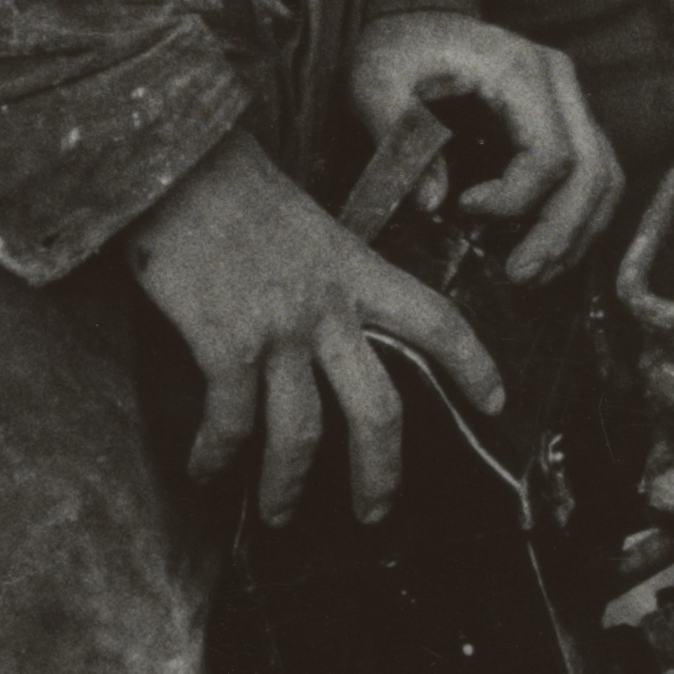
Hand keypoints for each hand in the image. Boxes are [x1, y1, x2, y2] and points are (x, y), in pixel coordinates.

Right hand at [120, 120, 505, 522]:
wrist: (175, 161)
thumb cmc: (232, 186)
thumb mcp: (306, 224)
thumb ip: (328, 274)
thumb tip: (329, 324)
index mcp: (356, 270)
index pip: (436, 320)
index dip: (473, 365)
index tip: (497, 403)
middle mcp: (328, 306)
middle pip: (377, 407)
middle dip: (379, 471)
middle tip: (375, 512)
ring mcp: (278, 329)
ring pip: (302, 432)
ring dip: (288, 484)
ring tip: (278, 512)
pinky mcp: (225, 344)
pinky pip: (231, 421)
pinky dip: (216, 455)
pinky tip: (205, 471)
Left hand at [343, 9, 620, 283]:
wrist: (417, 13)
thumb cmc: (398, 47)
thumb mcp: (376, 84)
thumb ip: (399, 140)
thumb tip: (434, 206)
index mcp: (519, 70)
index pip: (550, 154)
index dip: (515, 199)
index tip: (463, 209)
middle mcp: (559, 81)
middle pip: (592, 171)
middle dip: (560, 233)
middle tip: (520, 275)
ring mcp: (571, 97)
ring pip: (605, 176)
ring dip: (578, 232)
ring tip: (537, 272)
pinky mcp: (569, 115)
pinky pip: (597, 171)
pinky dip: (581, 215)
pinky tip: (549, 246)